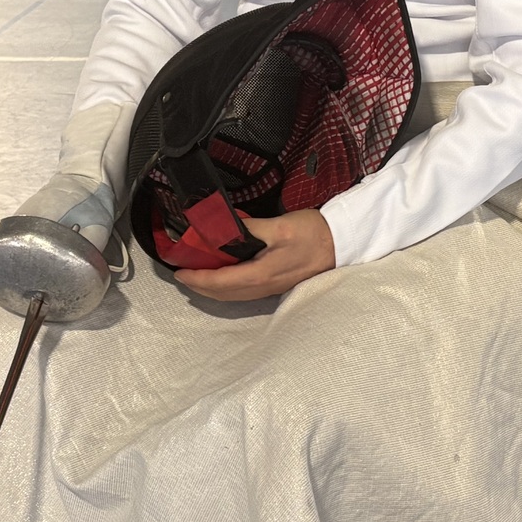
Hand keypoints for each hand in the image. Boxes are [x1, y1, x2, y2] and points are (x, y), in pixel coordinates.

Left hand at [175, 208, 334, 301]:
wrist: (341, 244)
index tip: (179, 271)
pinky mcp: (276, 286)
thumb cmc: (313, 234)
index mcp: (259, 275)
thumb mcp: (278, 226)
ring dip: (212, 288)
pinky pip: (243, 292)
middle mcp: (262, 288)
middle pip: (222, 294)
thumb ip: (248, 228)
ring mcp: (269, 290)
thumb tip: (223, 227)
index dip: (196, 278)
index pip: (218, 282)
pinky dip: (227, 287)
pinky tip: (224, 275)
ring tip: (198, 275)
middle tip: (183, 273)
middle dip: (199, 286)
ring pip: (232, 296)